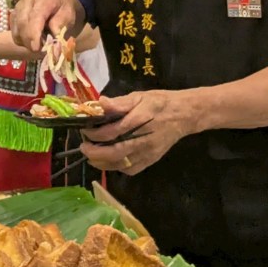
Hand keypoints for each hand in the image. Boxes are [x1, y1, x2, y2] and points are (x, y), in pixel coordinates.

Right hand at [11, 0, 84, 53]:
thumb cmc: (63, 6)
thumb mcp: (69, 15)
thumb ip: (60, 26)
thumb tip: (53, 43)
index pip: (35, 16)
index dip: (34, 33)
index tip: (36, 48)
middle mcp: (28, 0)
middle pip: (23, 23)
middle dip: (29, 41)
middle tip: (40, 50)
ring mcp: (18, 6)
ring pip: (16, 29)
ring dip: (25, 41)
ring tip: (38, 43)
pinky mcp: (13, 14)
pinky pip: (14, 31)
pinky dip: (21, 39)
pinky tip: (31, 39)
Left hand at [79, 91, 198, 176]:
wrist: (184, 115)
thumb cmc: (159, 103)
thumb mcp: (139, 96)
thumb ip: (119, 102)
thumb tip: (100, 103)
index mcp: (140, 120)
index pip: (113, 131)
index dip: (95, 134)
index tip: (84, 130)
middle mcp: (144, 139)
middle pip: (115, 152)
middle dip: (95, 152)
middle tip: (83, 147)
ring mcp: (148, 152)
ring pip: (122, 164)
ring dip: (102, 163)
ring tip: (91, 156)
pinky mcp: (151, 160)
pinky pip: (131, 170)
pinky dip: (117, 168)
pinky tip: (109, 161)